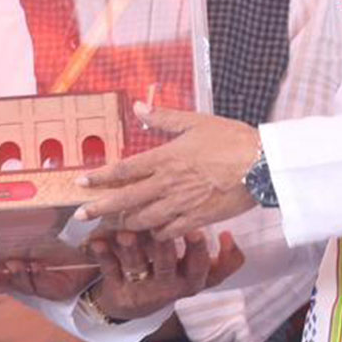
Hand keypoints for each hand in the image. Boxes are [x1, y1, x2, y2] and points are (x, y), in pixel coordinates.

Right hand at [0, 239, 96, 301]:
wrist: (85, 260)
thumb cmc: (55, 248)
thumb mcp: (31, 241)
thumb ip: (10, 238)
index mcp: (12, 267)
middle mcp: (20, 277)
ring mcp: (35, 283)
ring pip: (19, 282)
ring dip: (13, 272)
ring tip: (10, 263)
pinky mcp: (53, 286)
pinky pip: (44, 279)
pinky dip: (38, 273)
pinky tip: (33, 265)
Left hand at [76, 106, 259, 238]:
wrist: (262, 165)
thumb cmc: (231, 139)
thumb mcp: (196, 122)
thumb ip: (164, 118)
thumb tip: (138, 107)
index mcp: (166, 158)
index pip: (124, 169)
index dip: (101, 177)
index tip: (82, 182)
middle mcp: (168, 184)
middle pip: (126, 200)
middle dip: (100, 208)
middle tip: (80, 216)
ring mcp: (182, 205)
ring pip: (144, 220)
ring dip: (126, 224)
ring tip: (113, 226)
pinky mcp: (198, 219)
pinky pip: (169, 232)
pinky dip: (156, 235)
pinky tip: (151, 234)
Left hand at [86, 230, 244, 320]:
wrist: (134, 305)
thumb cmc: (173, 278)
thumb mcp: (200, 274)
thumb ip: (224, 260)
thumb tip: (229, 236)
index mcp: (190, 282)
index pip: (198, 268)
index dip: (198, 251)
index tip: (196, 230)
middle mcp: (166, 287)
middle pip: (166, 266)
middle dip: (163, 247)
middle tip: (160, 228)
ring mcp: (140, 289)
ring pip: (137, 266)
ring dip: (131, 249)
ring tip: (126, 233)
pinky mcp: (117, 290)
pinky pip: (110, 271)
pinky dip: (104, 255)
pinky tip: (97, 241)